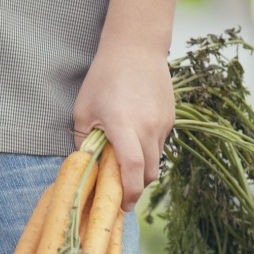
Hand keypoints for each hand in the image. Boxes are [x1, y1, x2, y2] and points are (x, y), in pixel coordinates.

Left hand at [73, 43, 174, 210]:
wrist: (137, 46)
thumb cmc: (104, 77)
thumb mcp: (83, 110)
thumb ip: (84, 143)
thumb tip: (86, 170)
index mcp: (123, 125)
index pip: (132, 168)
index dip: (128, 193)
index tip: (121, 206)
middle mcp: (147, 127)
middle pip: (147, 174)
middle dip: (135, 189)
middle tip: (120, 193)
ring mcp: (162, 124)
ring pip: (155, 163)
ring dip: (141, 172)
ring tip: (125, 165)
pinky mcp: (170, 119)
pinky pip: (160, 147)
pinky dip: (148, 153)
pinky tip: (135, 140)